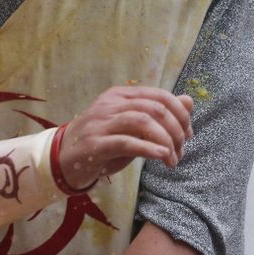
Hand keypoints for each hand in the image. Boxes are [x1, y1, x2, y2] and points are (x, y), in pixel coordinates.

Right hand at [57, 85, 193, 189]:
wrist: (64, 158)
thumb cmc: (103, 141)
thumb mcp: (133, 127)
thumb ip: (159, 114)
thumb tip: (189, 101)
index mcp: (121, 95)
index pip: (160, 96)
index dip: (180, 114)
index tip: (189, 134)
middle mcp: (110, 104)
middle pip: (154, 108)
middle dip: (176, 131)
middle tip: (181, 151)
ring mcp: (101, 122)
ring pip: (142, 122)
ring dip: (165, 141)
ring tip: (172, 159)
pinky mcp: (94, 143)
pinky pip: (126, 142)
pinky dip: (148, 148)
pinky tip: (161, 156)